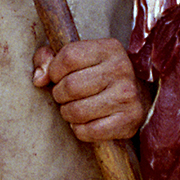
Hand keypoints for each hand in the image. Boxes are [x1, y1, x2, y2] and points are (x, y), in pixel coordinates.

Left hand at [32, 39, 152, 141]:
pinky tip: (86, 122)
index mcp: (109, 48)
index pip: (68, 56)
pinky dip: (79, 130)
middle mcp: (121, 69)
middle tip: (66, 96)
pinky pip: (88, 131)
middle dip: (60, 95)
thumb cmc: (99, 76)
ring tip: (75, 108)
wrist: (140, 98)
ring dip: (68, 113)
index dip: (54, 71)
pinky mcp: (128, 121)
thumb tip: (39, 78)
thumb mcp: (79, 58)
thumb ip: (50, 59)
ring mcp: (127, 96)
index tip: (58, 77)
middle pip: (70, 86)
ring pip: (76, 111)